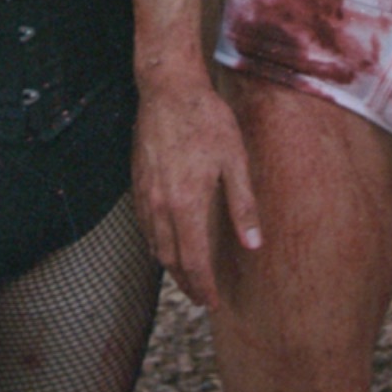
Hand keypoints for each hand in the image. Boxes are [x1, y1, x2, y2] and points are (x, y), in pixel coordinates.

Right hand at [133, 77, 259, 309]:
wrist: (167, 88)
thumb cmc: (206, 119)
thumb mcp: (235, 160)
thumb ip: (242, 205)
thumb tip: (254, 245)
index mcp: (186, 204)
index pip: (193, 262)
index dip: (203, 287)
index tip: (213, 303)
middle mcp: (160, 206)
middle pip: (170, 260)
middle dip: (186, 282)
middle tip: (202, 296)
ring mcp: (145, 194)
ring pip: (154, 245)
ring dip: (171, 265)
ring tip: (187, 274)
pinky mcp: (137, 182)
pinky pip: (145, 225)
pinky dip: (157, 243)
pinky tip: (168, 240)